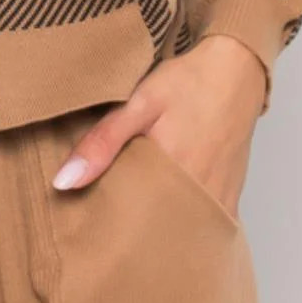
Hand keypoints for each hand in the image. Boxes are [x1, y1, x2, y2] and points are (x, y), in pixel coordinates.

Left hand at [50, 34, 267, 218]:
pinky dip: (185, 223)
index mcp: (170, 175)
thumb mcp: (139, 104)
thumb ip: (103, 142)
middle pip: (157, 229)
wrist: (237, 69)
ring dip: (160, 230)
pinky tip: (168, 215)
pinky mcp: (230, 196)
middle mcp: (197, 195)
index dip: (108, 224)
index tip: (89, 225)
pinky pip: (205, 224)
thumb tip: (64, 182)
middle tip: (108, 228)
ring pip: (181, 229)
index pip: (130, 220)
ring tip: (135, 226)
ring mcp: (217, 199)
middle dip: (133, 233)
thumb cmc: (188, 83)